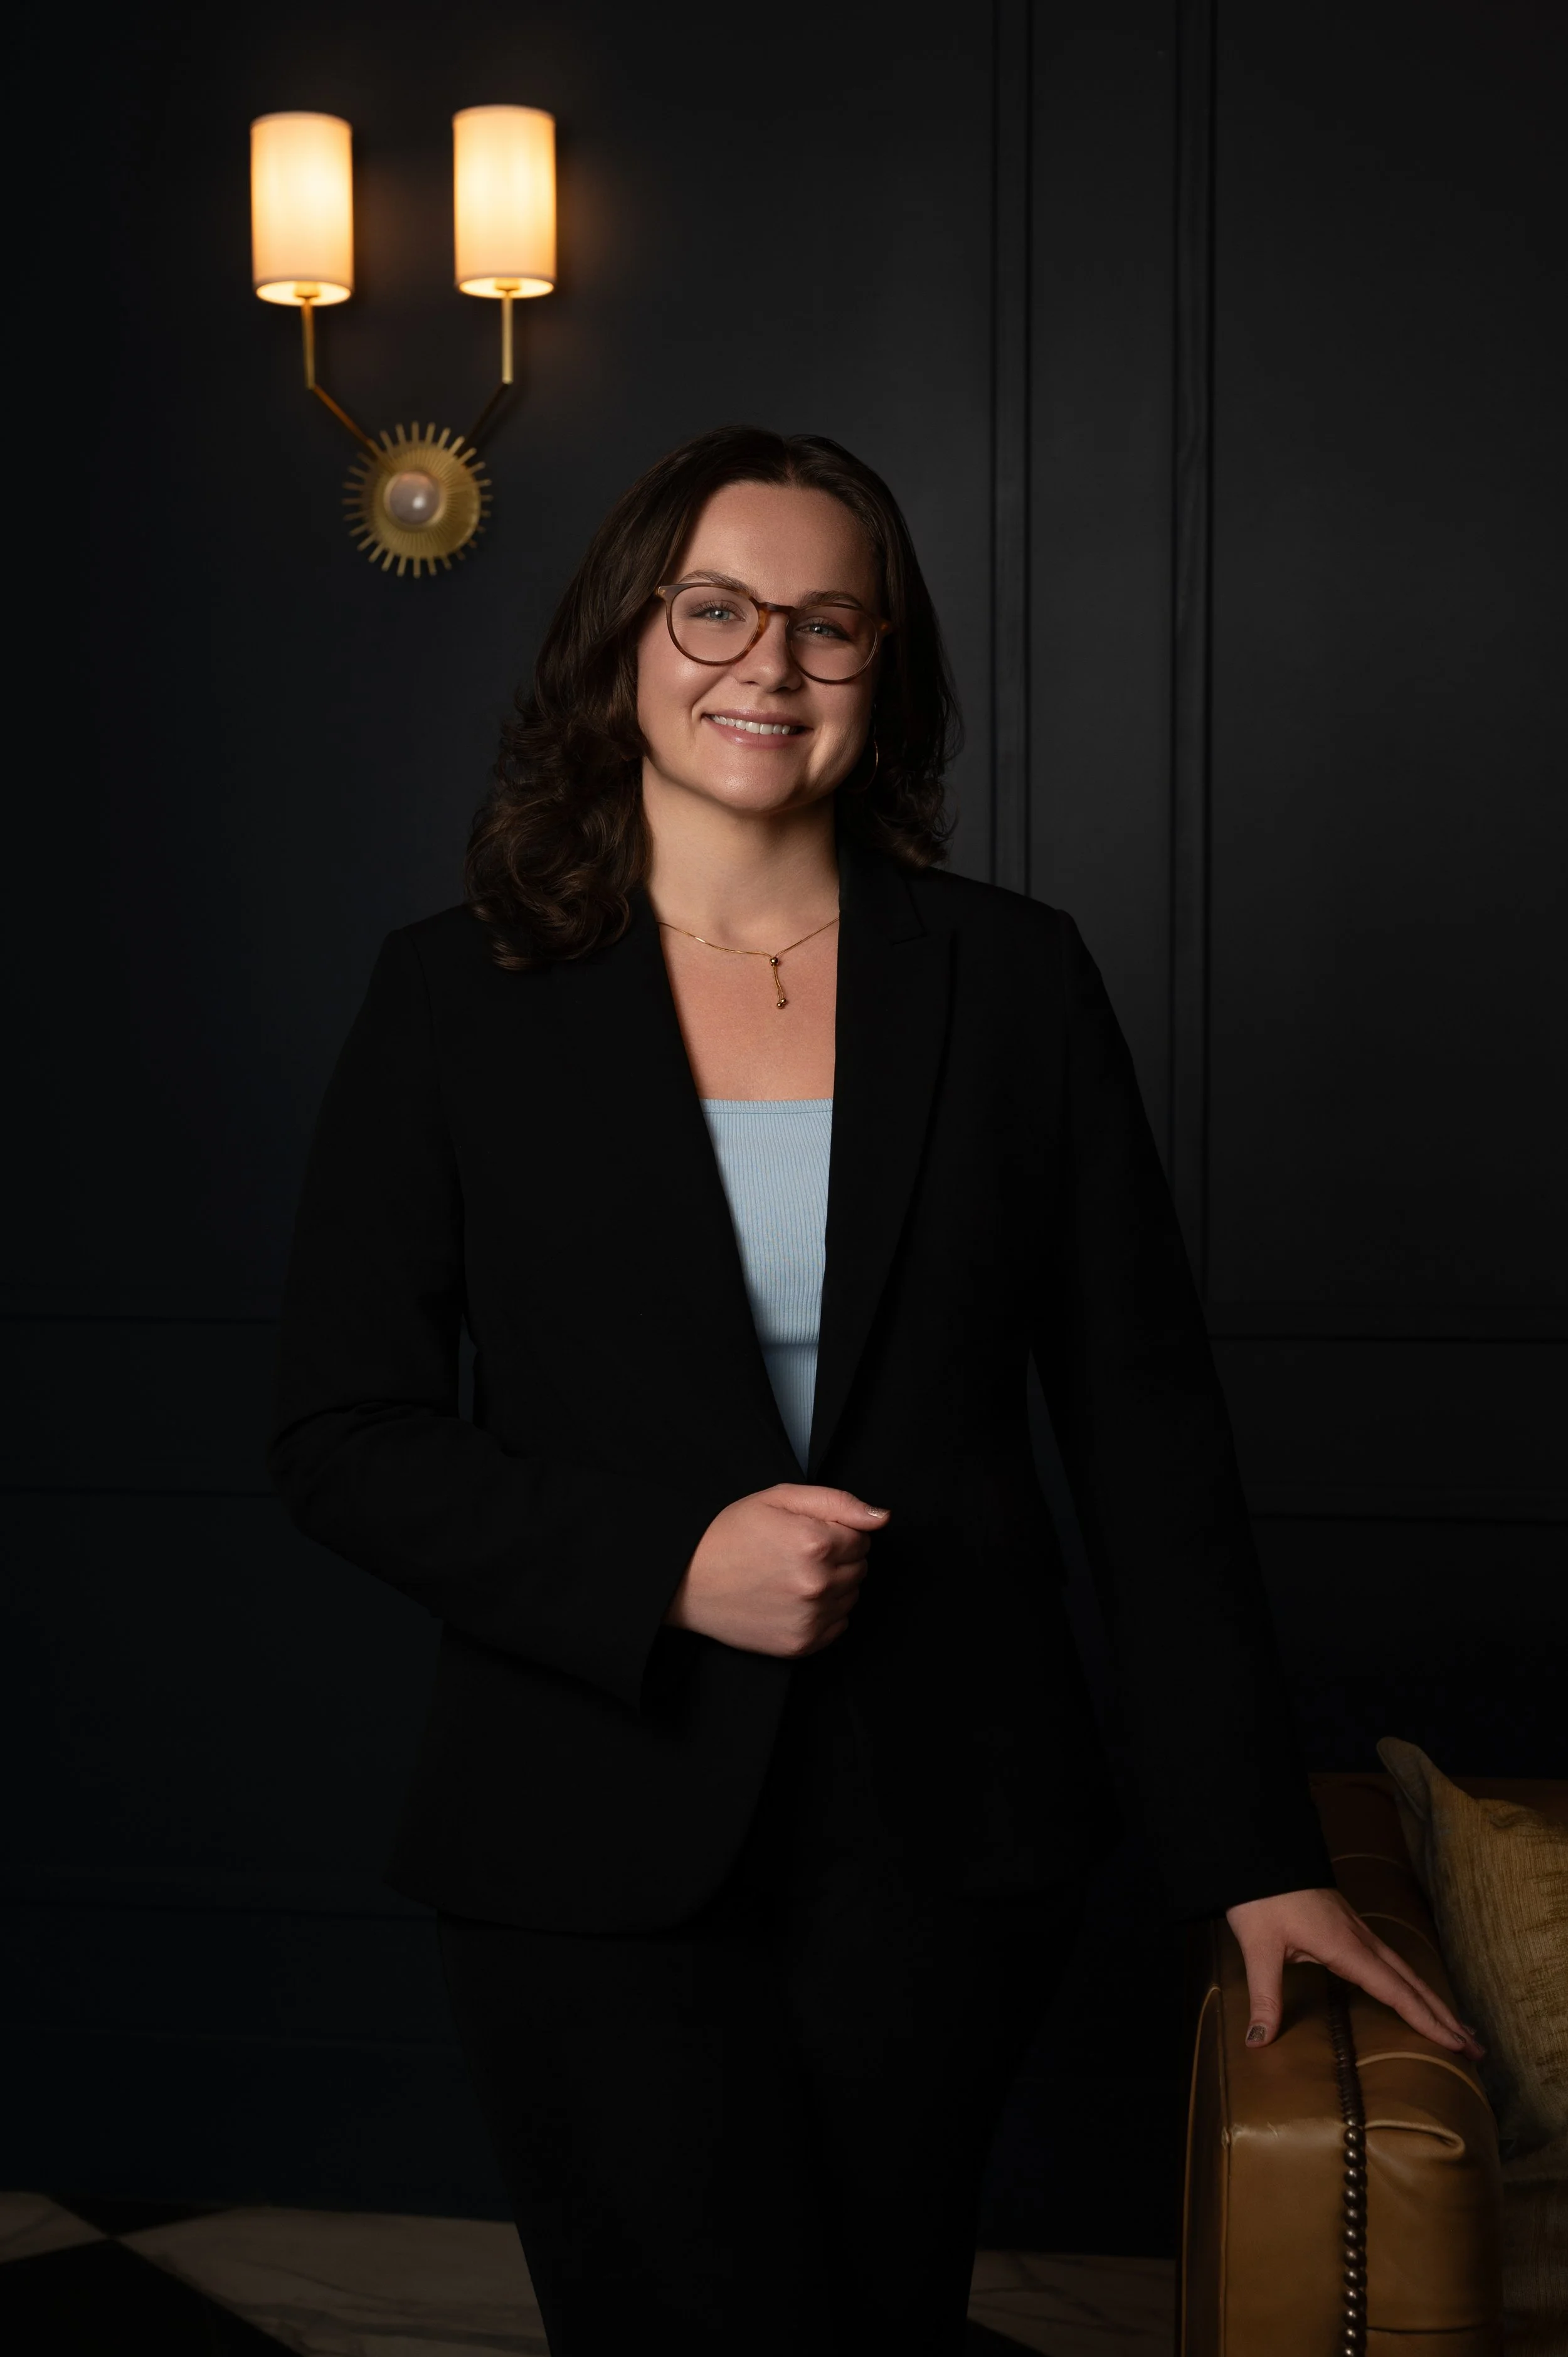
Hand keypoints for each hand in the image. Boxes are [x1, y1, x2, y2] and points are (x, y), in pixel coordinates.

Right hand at [665, 1484, 888, 1658]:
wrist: (688, 1580)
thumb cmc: (732, 1534)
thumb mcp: (780, 1499)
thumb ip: (839, 1503)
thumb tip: (882, 1517)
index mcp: (816, 1542)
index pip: (863, 1537)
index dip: (838, 1531)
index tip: (808, 1532)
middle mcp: (818, 1583)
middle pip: (861, 1568)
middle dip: (838, 1557)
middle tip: (797, 1553)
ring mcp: (810, 1618)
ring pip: (852, 1597)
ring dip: (833, 1586)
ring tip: (793, 1576)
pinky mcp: (801, 1644)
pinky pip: (839, 1626)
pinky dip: (824, 1614)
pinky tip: (793, 1600)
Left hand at [1225, 1886, 1484, 2058]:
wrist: (1261, 1854)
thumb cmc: (1261, 1899)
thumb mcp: (1258, 1948)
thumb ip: (1265, 1997)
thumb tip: (1259, 2042)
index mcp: (1347, 1947)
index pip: (1396, 1991)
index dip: (1426, 2020)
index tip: (1455, 2044)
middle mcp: (1362, 1940)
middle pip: (1413, 1983)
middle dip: (1445, 2017)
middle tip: (1477, 2049)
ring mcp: (1359, 1932)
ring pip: (1407, 1971)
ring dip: (1435, 2001)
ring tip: (1461, 2029)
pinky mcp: (1351, 1928)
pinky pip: (1393, 1962)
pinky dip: (1413, 1984)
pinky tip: (1416, 1993)